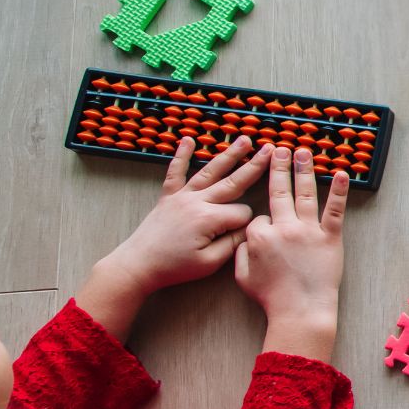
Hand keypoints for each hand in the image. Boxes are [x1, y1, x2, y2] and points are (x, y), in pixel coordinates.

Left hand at [78, 137, 273, 339]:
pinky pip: (176, 173)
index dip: (247, 223)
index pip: (242, 213)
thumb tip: (249, 230)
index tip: (243, 233)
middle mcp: (197, 201)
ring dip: (229, 155)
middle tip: (270, 149)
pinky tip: (188, 140)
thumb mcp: (210, 263)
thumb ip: (233, 244)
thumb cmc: (174, 267)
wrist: (138, 265)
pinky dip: (181, 156)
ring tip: (245, 140)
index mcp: (209, 219)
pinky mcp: (169, 197)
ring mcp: (182, 196)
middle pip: (233, 182)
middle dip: (254, 166)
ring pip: (210, 171)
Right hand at [235, 145, 348, 362]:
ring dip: (303, 170)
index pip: (258, 218)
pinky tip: (342, 174)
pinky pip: (335, 210)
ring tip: (303, 152)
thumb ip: (239, 254)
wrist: (300, 311)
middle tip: (278, 149)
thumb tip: (244, 239)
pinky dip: (339, 191)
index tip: (266, 233)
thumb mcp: (242, 277)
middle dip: (278, 168)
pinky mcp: (330, 238)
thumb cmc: (272, 298)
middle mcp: (283, 228)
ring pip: (304, 194)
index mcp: (259, 237)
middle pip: (279, 192)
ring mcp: (308, 231)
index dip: (260, 225)